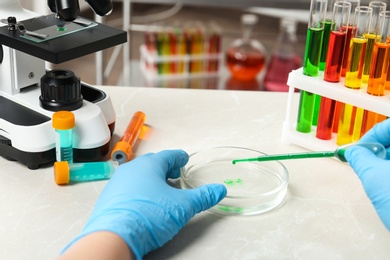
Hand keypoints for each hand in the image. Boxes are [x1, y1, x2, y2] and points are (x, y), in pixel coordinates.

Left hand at [61, 150, 226, 258]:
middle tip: (174, 173)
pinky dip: (138, 190)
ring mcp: (117, 183)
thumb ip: (202, 197)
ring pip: (137, 175)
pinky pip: (127, 188)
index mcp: (149, 166)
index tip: (184, 158)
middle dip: (165, 167)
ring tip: (160, 189)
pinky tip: (143, 202)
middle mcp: (131, 170)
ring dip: (150, 179)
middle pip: (151, 163)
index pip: (168, 155)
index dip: (178, 157)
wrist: (115, 237)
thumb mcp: (182, 207)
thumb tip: (219, 190)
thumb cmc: (149, 216)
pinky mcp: (109, 198)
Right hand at [345, 119, 389, 229]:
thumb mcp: (373, 177)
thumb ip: (359, 158)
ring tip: (378, 175)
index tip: (358, 150)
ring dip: (387, 160)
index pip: (388, 126)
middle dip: (380, 149)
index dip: (371, 136)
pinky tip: (388, 183)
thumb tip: (352, 151)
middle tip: (365, 161)